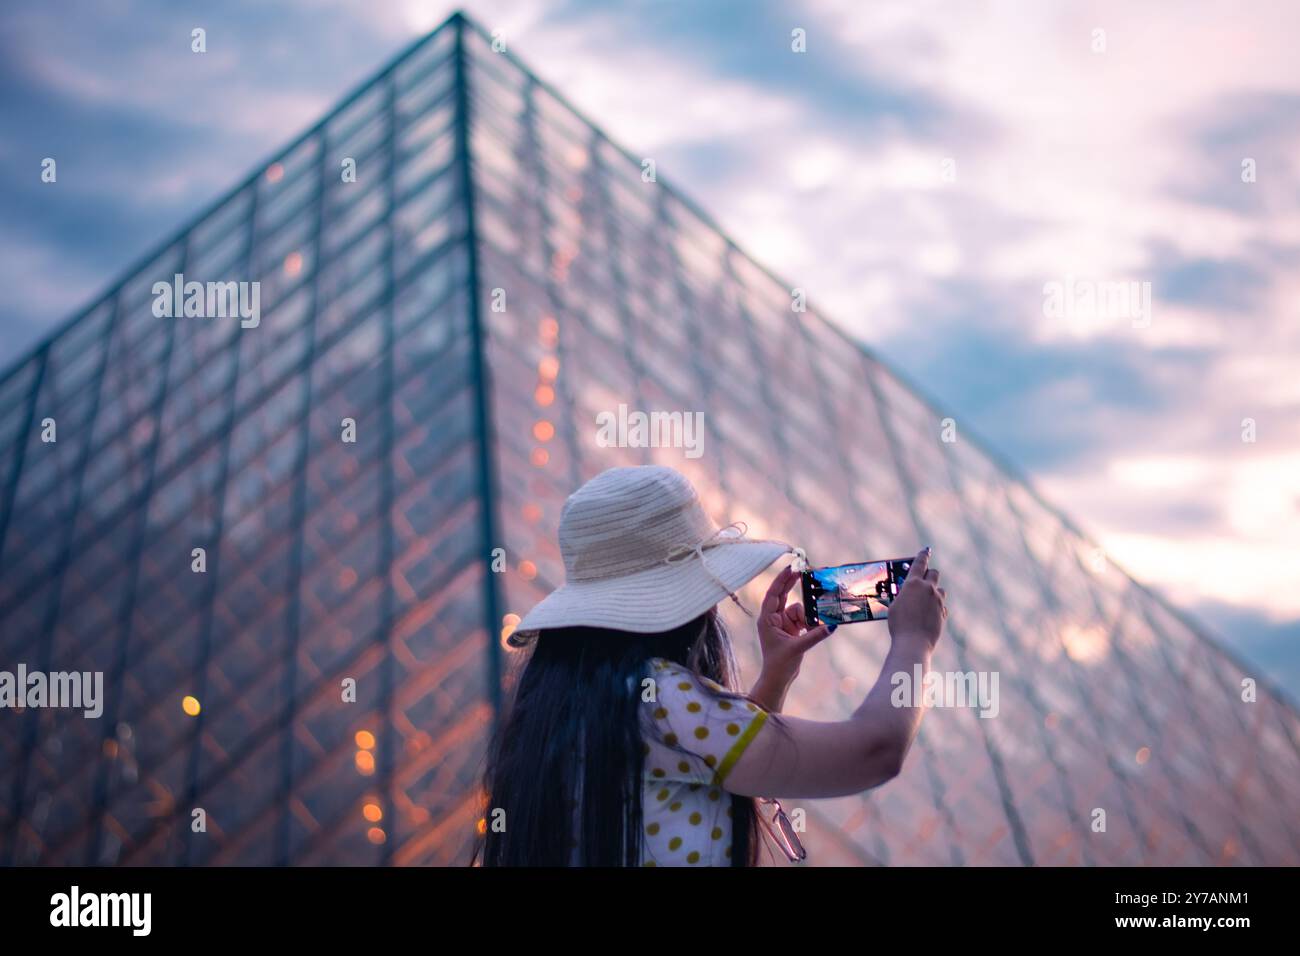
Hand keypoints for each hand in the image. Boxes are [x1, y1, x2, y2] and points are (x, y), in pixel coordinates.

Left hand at [750, 564, 832, 711]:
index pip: (772, 595)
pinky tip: (814, 629)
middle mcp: (773, 618)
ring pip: (798, 610)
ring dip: (807, 617)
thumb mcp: (798, 648)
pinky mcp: (791, 629)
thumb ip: (815, 635)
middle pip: (782, 596)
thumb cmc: (780, 664)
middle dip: (792, 585)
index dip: (781, 580)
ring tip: (809, 630)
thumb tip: (832, 625)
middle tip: (803, 571)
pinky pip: (803, 619)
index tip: (790, 568)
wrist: (778, 679)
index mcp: (767, 619)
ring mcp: (782, 623)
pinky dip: (810, 622)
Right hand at [887, 547, 946, 649]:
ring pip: (940, 590)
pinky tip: (928, 616)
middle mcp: (928, 589)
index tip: (926, 550)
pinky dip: (936, 608)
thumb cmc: (899, 624)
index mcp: (913, 583)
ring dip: (934, 592)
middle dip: (929, 574)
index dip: (923, 555)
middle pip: (934, 573)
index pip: (920, 563)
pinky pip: (941, 606)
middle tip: (924, 579)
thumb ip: (904, 595)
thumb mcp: (895, 606)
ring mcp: (938, 601)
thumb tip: (909, 593)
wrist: (913, 642)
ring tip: (924, 601)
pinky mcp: (943, 613)